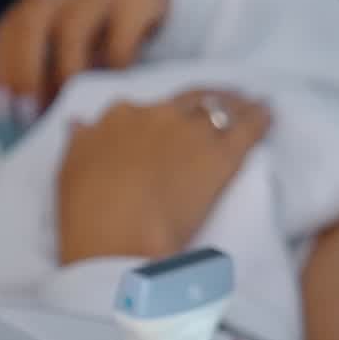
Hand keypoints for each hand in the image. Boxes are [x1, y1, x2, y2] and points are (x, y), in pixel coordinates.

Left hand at [0, 0, 169, 121]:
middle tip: (30, 114)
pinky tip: (109, 93)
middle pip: (33, 22)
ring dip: (64, 75)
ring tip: (67, 107)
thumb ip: (49, 64)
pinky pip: (117, 41)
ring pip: (71, 30)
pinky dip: (109, 72)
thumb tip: (29, 115)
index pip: (11, 27)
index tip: (4, 108)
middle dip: (26, 72)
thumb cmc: (106, 31)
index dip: (3, 69)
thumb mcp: (73, 40)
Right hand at [57, 89, 271, 263]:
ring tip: (252, 104)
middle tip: (224, 101)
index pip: (146, 109)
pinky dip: (261, 119)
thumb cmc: (88, 216)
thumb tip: (79, 124)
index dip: (162, 115)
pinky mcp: (221, 156)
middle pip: (188, 100)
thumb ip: (79, 144)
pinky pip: (248, 128)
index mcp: (118, 118)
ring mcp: (190, 132)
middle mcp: (155, 114)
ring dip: (238, 105)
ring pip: (221, 107)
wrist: (120, 240)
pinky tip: (269, 116)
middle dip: (207, 99)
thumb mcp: (69, 173)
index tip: (171, 122)